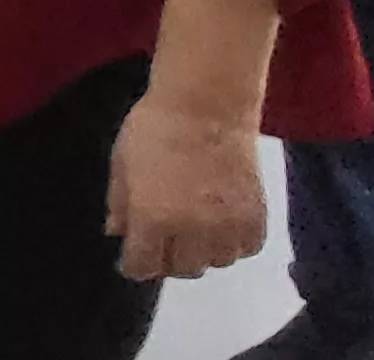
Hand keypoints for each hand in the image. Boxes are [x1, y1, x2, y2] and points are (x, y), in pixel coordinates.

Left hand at [107, 93, 267, 280]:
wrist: (207, 104)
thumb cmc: (155, 128)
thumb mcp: (121, 163)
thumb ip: (118, 204)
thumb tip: (116, 232)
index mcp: (153, 218)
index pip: (142, 267)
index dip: (134, 263)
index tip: (134, 255)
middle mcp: (192, 230)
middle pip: (181, 269)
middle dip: (167, 257)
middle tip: (164, 238)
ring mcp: (228, 225)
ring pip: (215, 262)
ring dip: (202, 251)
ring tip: (194, 229)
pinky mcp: (256, 215)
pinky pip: (246, 248)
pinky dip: (233, 243)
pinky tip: (221, 224)